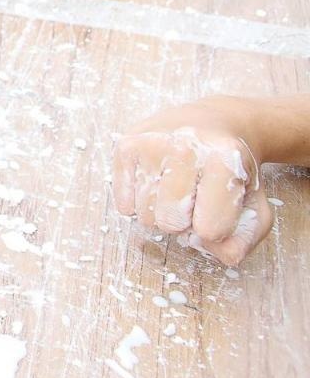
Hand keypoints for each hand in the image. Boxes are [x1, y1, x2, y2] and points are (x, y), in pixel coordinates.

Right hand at [112, 98, 272, 265]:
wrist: (212, 123)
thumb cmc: (232, 170)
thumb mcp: (254, 205)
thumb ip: (245, 238)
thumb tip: (223, 255)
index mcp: (224, 160)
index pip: (209, 228)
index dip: (214, 229)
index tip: (219, 209)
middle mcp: (184, 147)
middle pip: (170, 223)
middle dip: (183, 223)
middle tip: (194, 201)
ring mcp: (150, 144)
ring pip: (144, 215)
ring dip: (160, 214)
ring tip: (175, 190)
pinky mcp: (126, 146)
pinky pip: (123, 204)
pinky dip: (139, 204)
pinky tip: (156, 184)